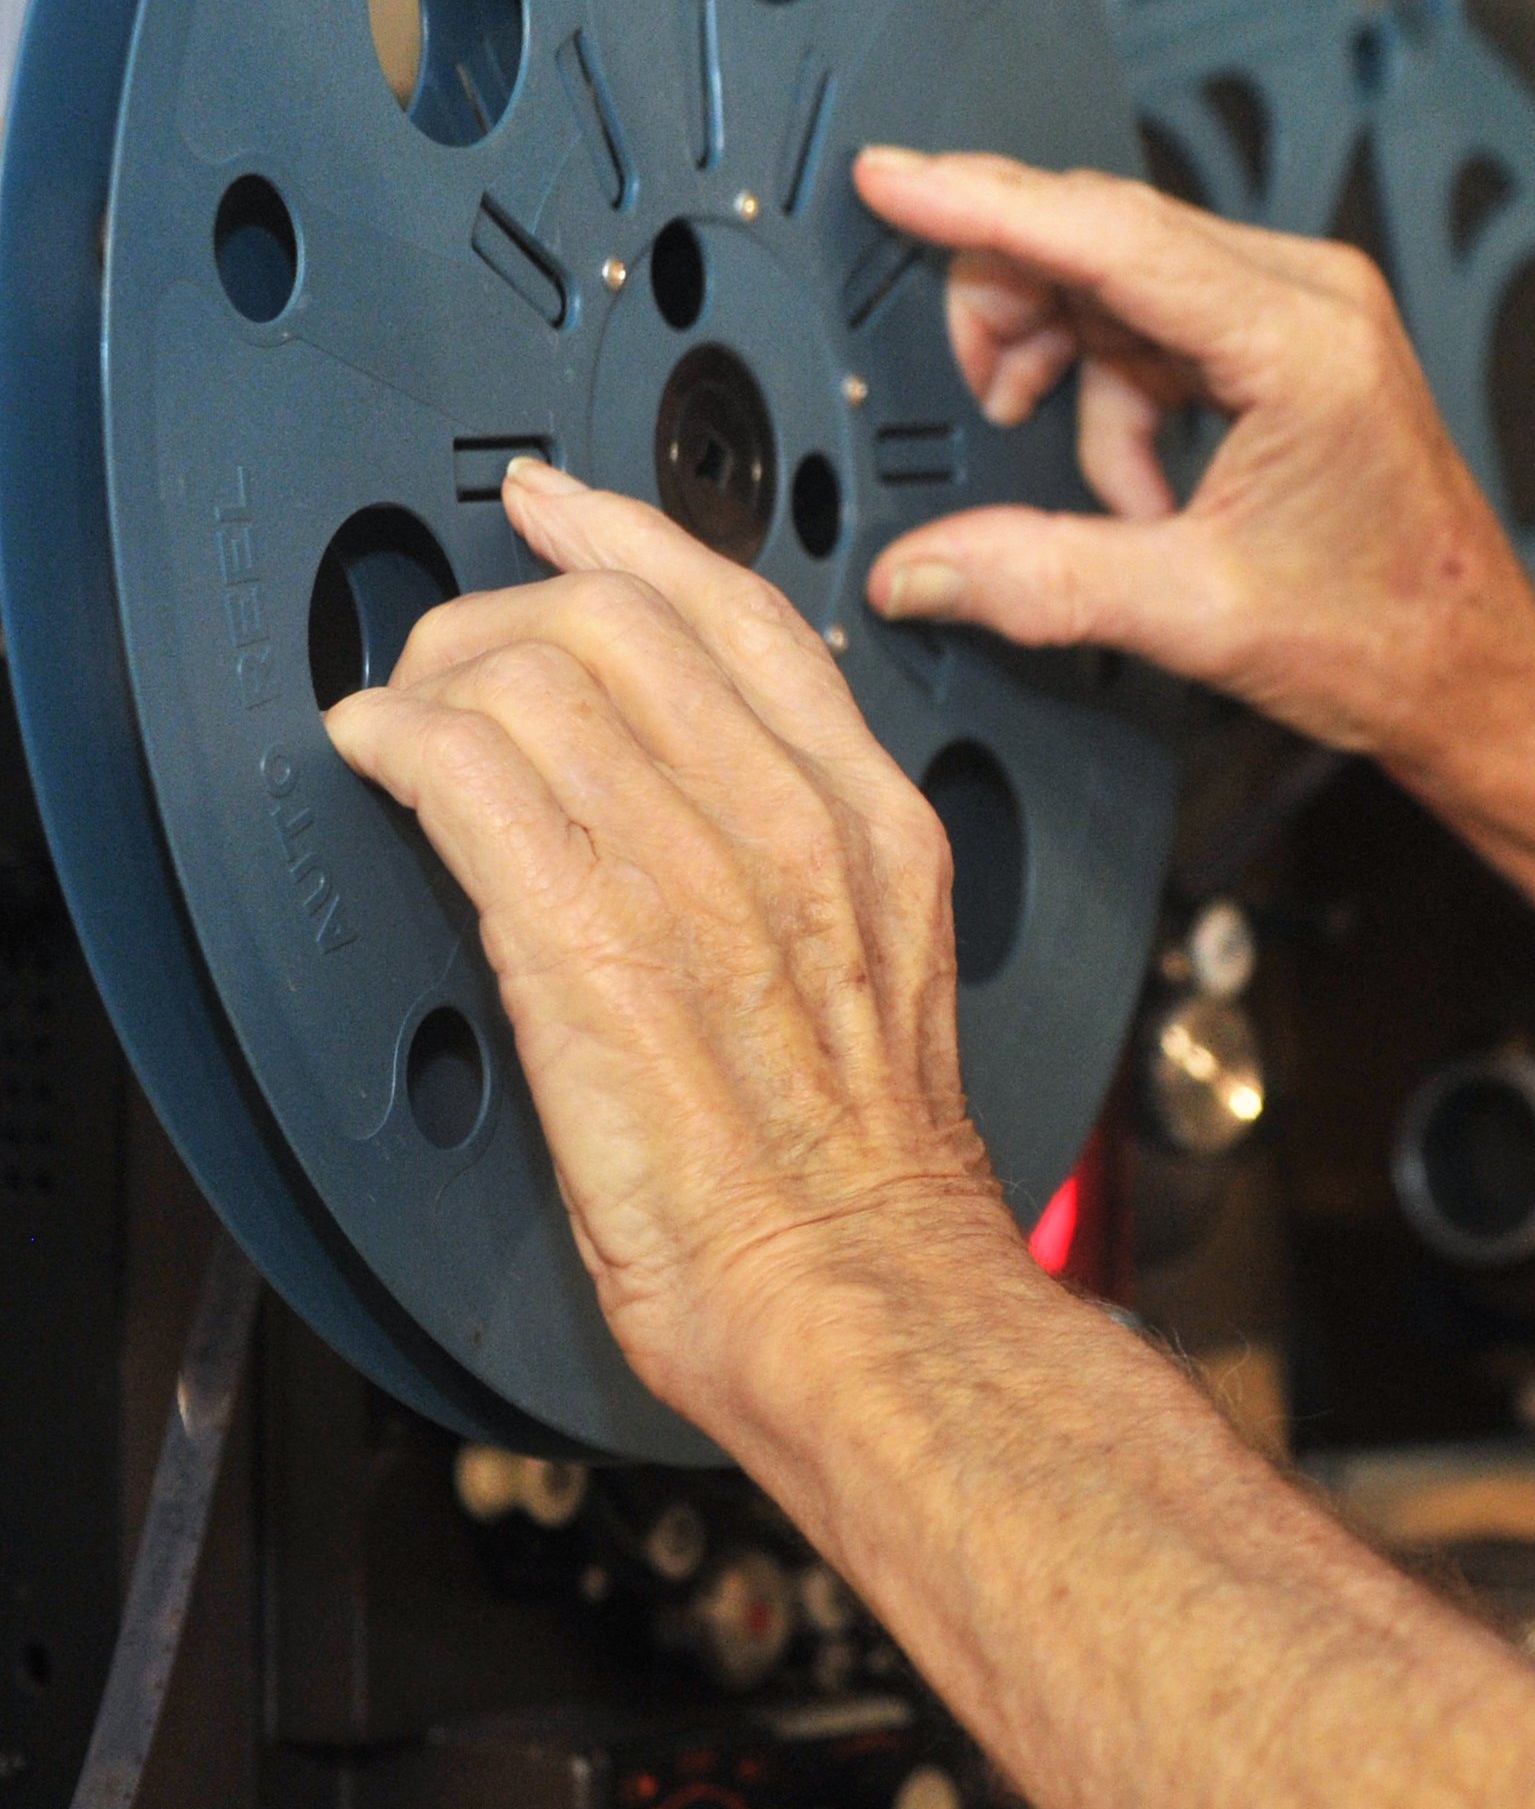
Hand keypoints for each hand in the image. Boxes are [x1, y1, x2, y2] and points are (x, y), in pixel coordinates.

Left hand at [324, 457, 1031, 1443]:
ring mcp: (697, 880)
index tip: (562, 510)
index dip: (630, 538)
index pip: (743, 616)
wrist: (866, 1298)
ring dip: (430, 678)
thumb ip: (807, 864)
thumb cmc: (866, 1182)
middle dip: (505, 610)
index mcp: (874, 823)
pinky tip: (370, 757)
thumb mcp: (889, 967)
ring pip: (536, 680)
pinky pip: (467, 776)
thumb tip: (698, 799)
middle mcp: (796, 826)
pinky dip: (395, 743)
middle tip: (443, 654)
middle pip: (623, 621)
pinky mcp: (593, 948)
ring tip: (393, 721)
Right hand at [849, 146, 1534, 769]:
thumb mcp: (1197, 614)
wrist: (1470, 660)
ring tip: (1100, 492)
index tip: (892, 179)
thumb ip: (1043, 582)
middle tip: (981, 398)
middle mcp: (1310, 296)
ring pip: (1121, 281)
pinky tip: (1139, 486)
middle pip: (1105, 238)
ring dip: (1072, 372)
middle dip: (1016, 311)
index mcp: (1301, 342)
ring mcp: (1305, 307)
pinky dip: (1117, 393)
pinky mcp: (1291, 334)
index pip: (1111, 233)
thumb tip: (919, 570)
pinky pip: (1157, 322)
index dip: (985, 202)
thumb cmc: (1388, 629)